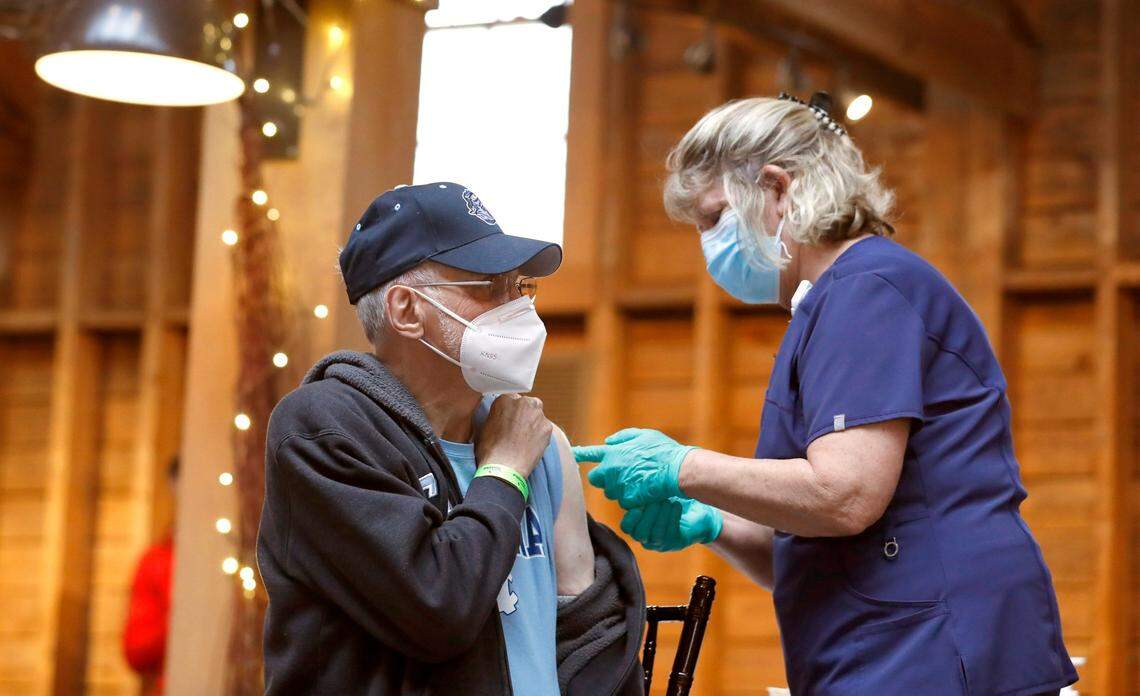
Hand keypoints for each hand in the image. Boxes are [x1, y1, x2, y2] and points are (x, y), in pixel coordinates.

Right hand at [475, 394, 551, 478]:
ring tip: (525, 439)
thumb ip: (495, 416)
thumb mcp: (484, 426)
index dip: (511, 411)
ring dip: (533, 423)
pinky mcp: (547, 426)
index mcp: (504, 400)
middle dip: (524, 414)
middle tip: (519, 429)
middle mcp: (522, 402)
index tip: (510, 420)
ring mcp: (537, 414)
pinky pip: (544, 428)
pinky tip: (532, 445)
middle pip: (527, 404)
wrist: (504, 467)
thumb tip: (499, 418)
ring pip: (537, 414)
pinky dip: (540, 434)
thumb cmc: (490, 450)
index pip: (511, 399)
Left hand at [572, 428, 696, 508]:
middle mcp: (612, 470)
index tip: (570, 454)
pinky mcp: (627, 501)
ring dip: (619, 488)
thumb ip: (623, 437)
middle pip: (595, 478)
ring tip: (638, 481)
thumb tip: (608, 442)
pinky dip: (632, 499)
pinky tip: (644, 491)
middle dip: (603, 477)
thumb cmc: (663, 450)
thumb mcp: (643, 434)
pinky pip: (624, 502)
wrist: (677, 470)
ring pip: (611, 492)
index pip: (590, 453)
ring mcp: (619, 487)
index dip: (579, 454)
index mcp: (613, 453)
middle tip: (618, 474)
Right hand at [620, 498, 722, 551]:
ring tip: (667, 501)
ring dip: (661, 515)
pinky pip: (670, 533)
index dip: (630, 518)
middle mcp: (647, 537)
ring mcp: (662, 543)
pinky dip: (672, 517)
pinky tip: (676, 505)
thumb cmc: (672, 500)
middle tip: (657, 500)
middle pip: (639, 532)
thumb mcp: (657, 495)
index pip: (627, 527)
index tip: (637, 506)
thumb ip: (646, 493)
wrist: (698, 511)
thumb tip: (636, 483)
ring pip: (656, 533)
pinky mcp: (676, 542)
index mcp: (638, 525)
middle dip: (648, 514)